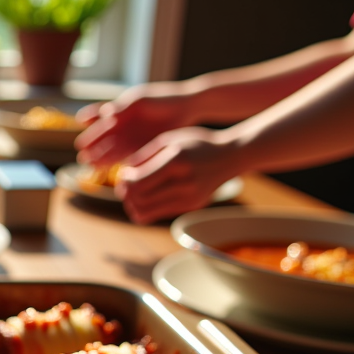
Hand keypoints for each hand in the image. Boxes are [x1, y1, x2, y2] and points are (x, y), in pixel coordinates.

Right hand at [75, 83, 197, 166]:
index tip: (81, 142)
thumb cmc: (162, 99)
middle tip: (83, 158)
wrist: (186, 107)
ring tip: (93, 166)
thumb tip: (105, 113)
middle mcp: (123, 127)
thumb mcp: (141, 100)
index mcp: (118, 112)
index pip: (98, 122)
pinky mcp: (144, 147)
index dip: (90, 133)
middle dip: (93, 149)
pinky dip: (121, 161)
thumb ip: (123, 107)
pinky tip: (113, 168)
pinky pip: (129, 156)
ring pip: (114, 150)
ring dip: (103, 158)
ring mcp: (132, 138)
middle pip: (104, 140)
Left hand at [115, 126, 242, 223]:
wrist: (230, 156)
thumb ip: (144, 156)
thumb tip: (122, 174)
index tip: (123, 178)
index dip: (124, 184)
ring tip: (133, 197)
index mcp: (175, 163)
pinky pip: (160, 214)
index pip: (138, 184)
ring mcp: (189, 197)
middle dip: (127, 196)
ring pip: (147, 212)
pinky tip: (146, 200)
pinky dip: (147, 210)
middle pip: (140, 200)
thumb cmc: (195, 144)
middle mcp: (183, 183)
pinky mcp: (192, 206)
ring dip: (134, 207)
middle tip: (125, 188)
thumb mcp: (169, 140)